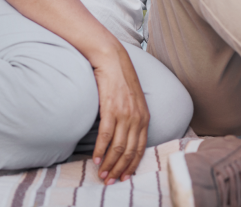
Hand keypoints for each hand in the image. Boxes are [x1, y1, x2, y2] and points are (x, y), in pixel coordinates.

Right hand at [91, 47, 149, 184]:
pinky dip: (101, 149)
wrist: (112, 59)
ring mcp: (125, 114)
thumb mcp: (133, 101)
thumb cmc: (120, 79)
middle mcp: (137, 118)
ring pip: (118, 147)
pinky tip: (96, 158)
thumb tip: (125, 137)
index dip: (132, 165)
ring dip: (109, 163)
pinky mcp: (111, 109)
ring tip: (102, 174)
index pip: (141, 148)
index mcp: (145, 118)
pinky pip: (106, 135)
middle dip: (120, 169)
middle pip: (129, 151)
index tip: (124, 177)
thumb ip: (133, 118)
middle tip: (110, 181)